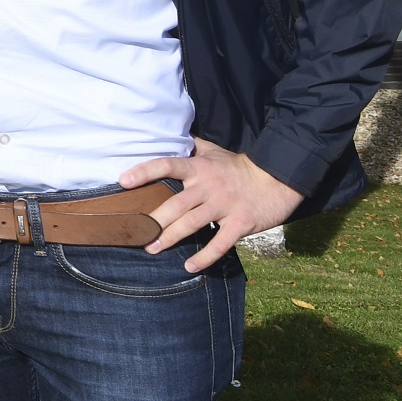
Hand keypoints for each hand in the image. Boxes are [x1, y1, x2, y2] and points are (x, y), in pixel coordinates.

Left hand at [119, 136, 303, 271]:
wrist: (278, 179)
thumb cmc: (239, 166)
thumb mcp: (214, 151)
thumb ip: (191, 147)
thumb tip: (170, 133)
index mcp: (199, 167)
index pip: (167, 165)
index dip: (144, 172)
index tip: (123, 181)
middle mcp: (209, 186)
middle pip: (176, 203)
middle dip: (154, 220)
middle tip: (135, 232)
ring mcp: (225, 205)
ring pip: (192, 223)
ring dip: (171, 237)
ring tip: (152, 248)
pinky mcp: (241, 223)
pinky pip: (220, 242)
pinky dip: (205, 256)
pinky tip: (190, 266)